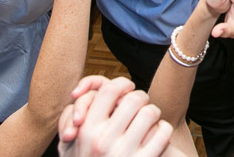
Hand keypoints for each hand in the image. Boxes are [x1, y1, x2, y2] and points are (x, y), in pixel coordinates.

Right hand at [58, 76, 172, 155]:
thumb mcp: (70, 146)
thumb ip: (72, 119)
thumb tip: (81, 93)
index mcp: (86, 131)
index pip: (108, 90)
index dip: (121, 84)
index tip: (128, 87)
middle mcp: (103, 141)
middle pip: (134, 98)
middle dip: (140, 97)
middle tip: (141, 103)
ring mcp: (125, 152)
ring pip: (150, 112)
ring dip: (153, 113)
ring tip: (149, 119)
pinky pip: (163, 132)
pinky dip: (163, 130)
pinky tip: (156, 136)